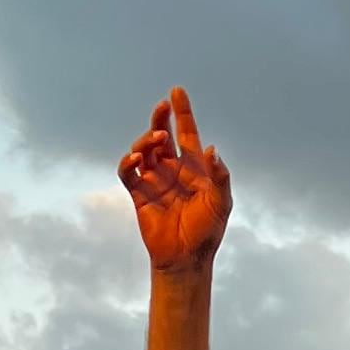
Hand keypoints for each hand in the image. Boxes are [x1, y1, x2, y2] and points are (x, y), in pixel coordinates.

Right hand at [117, 88, 231, 273]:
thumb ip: (219, 177)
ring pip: (144, 149)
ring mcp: (154, 180)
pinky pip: (128, 172)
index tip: (177, 91)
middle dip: (160, 118)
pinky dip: (128, 162)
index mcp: (194, 168)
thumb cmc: (207, 232)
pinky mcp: (138, 194)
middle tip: (162, 107)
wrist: (186, 258)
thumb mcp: (221, 203)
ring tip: (158, 139)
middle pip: (162, 136)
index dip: (182, 112)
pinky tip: (136, 158)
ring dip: (148, 139)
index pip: (187, 133)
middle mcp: (172, 170)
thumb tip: (212, 149)